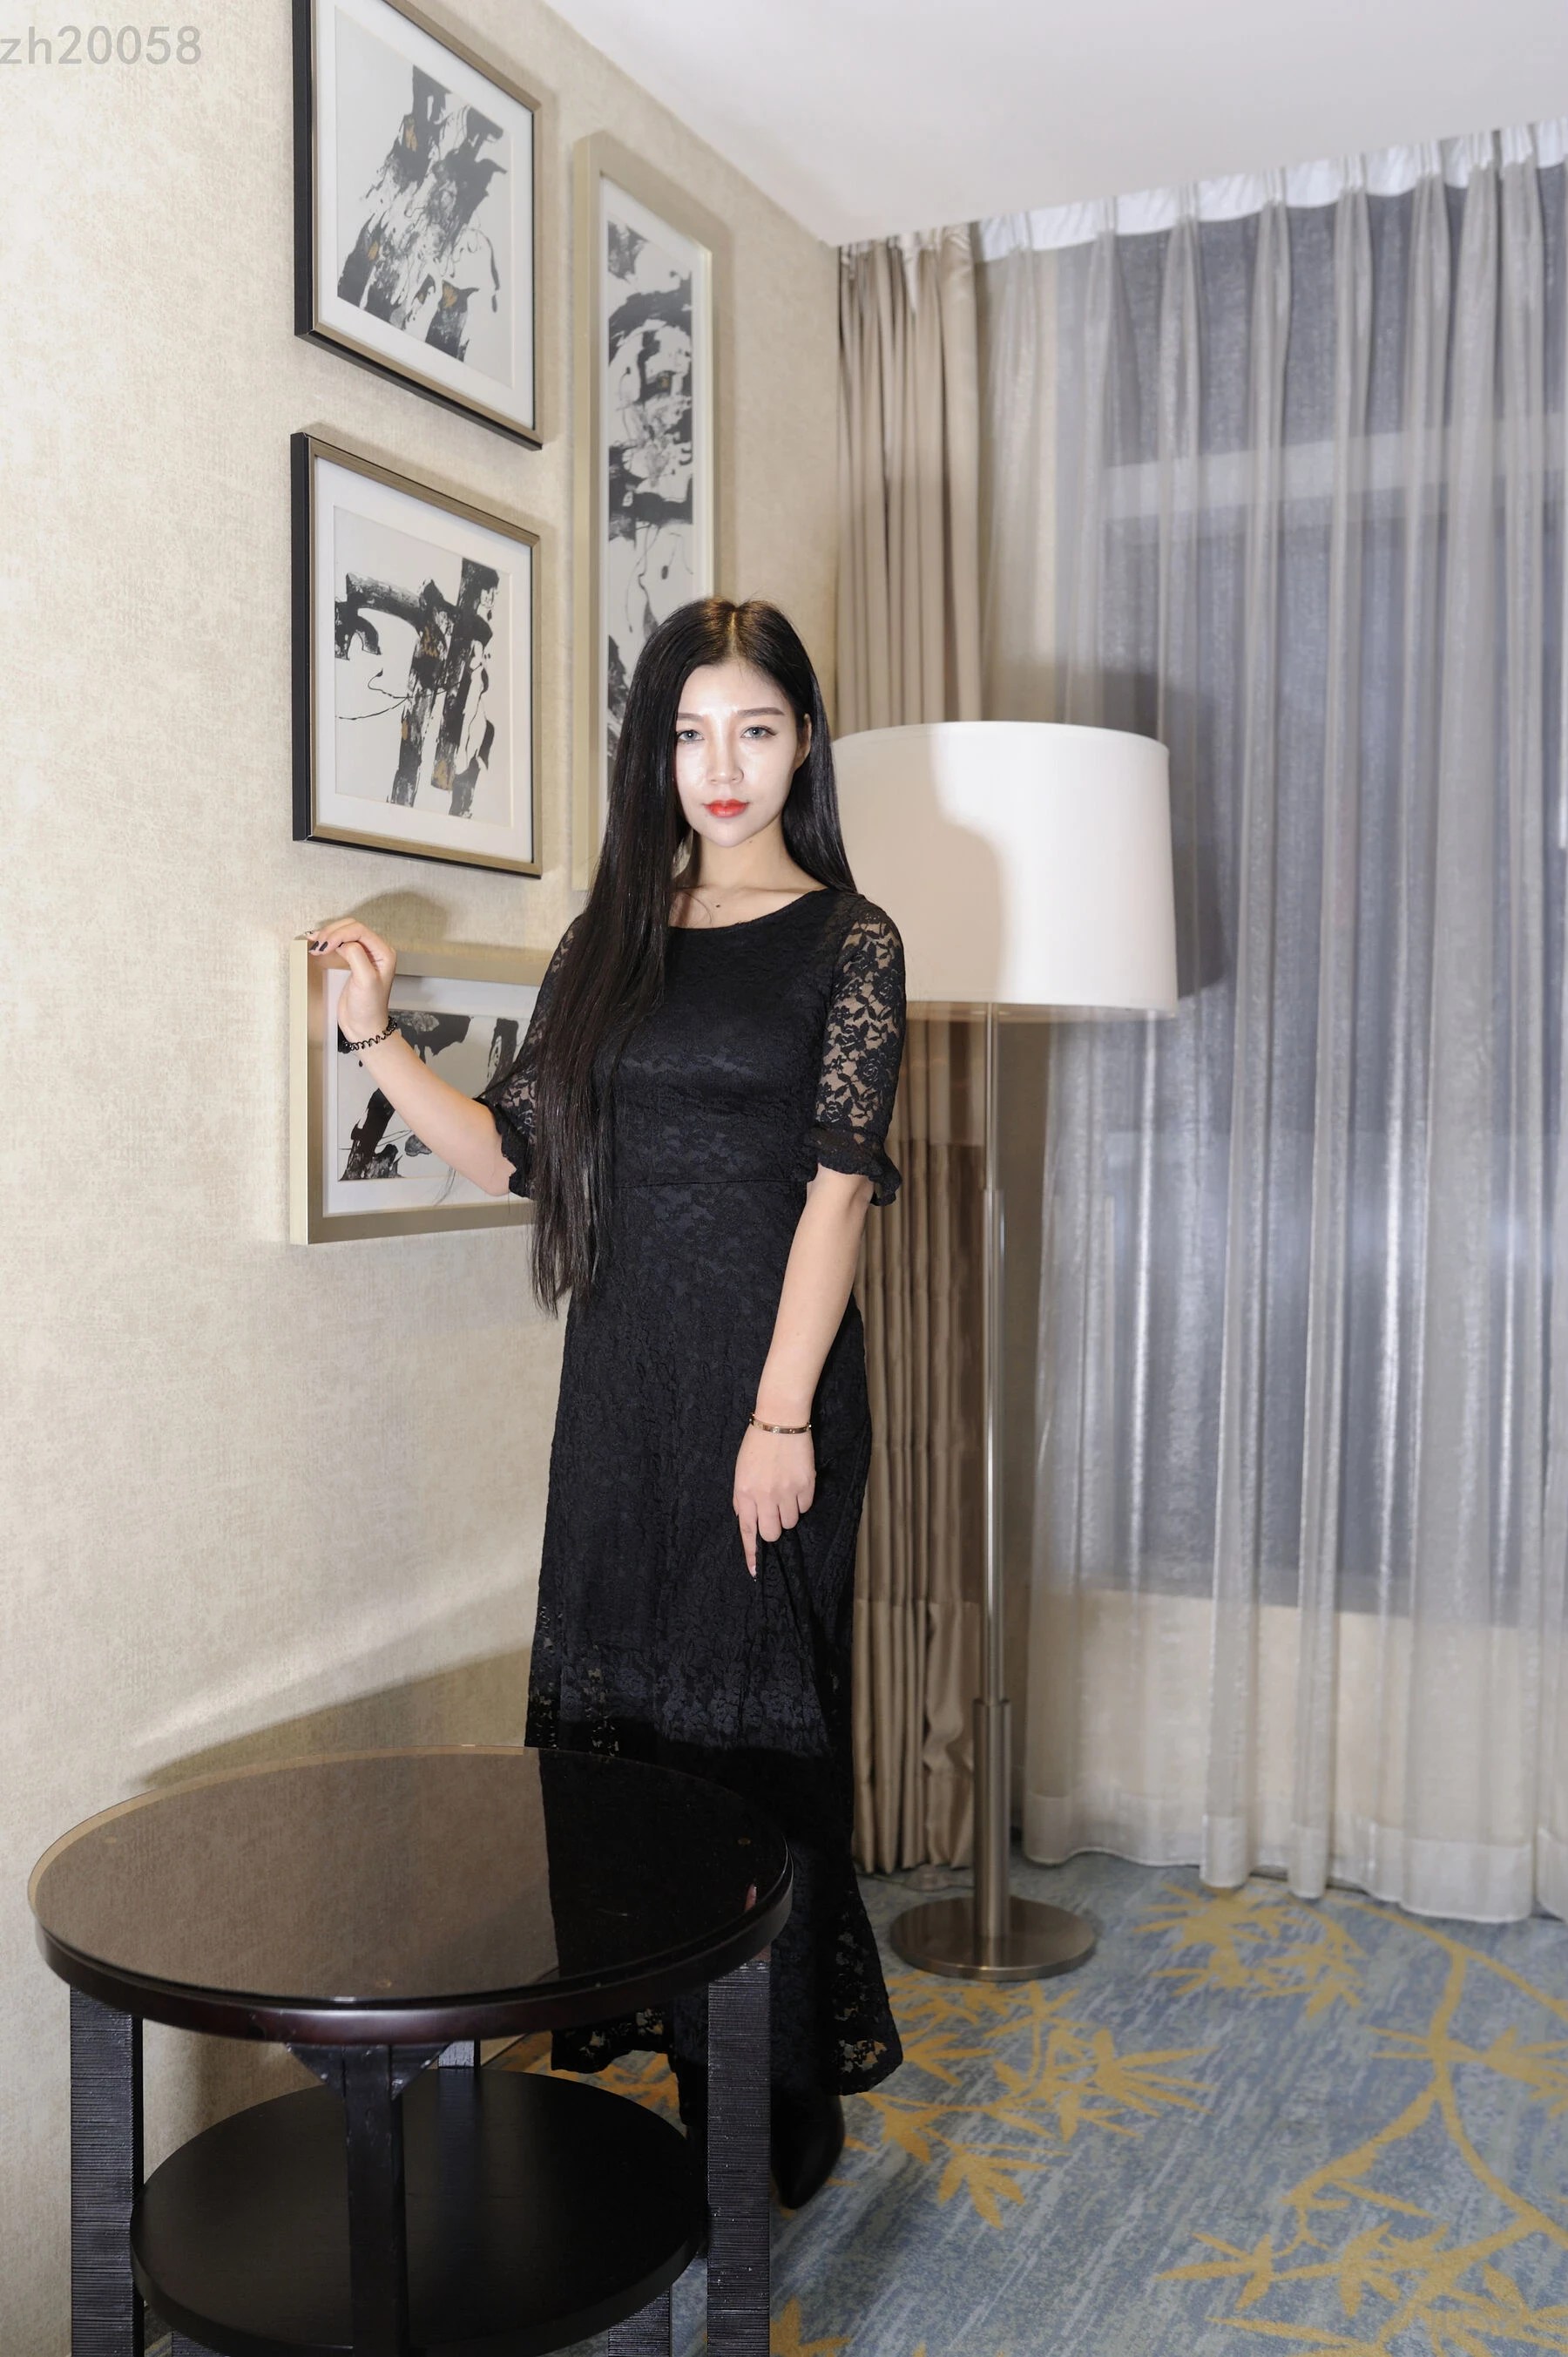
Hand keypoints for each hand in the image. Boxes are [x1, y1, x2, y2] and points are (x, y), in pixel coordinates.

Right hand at [308, 919, 396, 1041]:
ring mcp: (363, 955)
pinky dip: (327, 941)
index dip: (340, 934)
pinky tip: (316, 943)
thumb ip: (356, 956)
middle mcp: (375, 951)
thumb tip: (342, 943)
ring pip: (344, 933)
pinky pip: (339, 944)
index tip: (325, 946)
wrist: (363, 1026)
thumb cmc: (368, 1007)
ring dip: (328, 935)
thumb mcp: (365, 980)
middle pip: (351, 928)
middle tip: (318, 945)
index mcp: (384, 952)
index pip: (359, 931)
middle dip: (332, 933)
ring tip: (314, 943)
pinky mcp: (352, 961)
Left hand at [733, 1422, 814, 1577]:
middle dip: (773, 1528)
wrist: (780, 1420)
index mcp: (745, 1493)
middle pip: (772, 1533)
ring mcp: (786, 1491)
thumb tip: (749, 1520)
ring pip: (790, 1522)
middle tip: (773, 1512)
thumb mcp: (741, 1472)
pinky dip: (801, 1500)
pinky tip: (795, 1483)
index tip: (754, 1571)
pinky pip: (805, 1507)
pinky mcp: (805, 1484)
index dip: (751, 1554)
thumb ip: (743, 1498)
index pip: (747, 1531)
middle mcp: (765, 1496)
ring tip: (785, 1491)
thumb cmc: (757, 1445)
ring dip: (788, 1513)